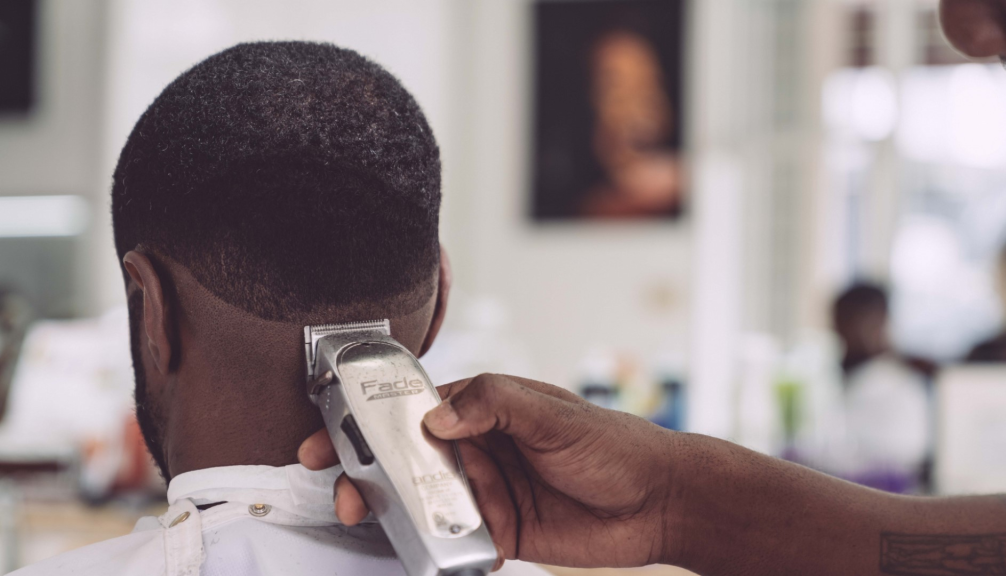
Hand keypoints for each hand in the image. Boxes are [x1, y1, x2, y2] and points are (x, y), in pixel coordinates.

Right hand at [298, 374, 681, 568]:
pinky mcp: (499, 530)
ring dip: (395, 511)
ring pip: (424, 502)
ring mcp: (486, 490)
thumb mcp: (552, 413)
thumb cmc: (611, 443)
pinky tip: (422, 552)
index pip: (414, 407)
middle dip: (367, 471)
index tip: (330, 430)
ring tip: (371, 518)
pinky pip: (455, 541)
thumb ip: (494, 404)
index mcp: (484, 408)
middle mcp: (478, 448)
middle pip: (406, 458)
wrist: (656, 502)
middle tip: (344, 489)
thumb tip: (437, 417)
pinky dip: (435, 548)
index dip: (368, 417)